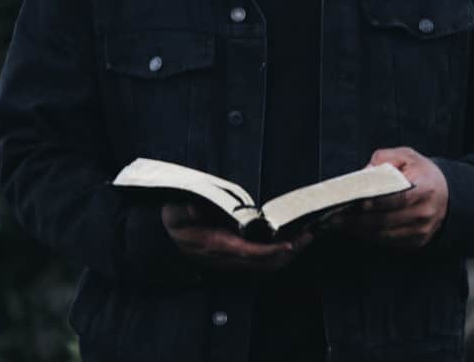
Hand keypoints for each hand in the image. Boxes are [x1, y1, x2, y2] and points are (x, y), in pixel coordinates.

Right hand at [161, 200, 312, 271]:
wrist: (166, 235)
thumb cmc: (174, 220)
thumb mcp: (174, 212)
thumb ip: (185, 211)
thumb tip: (195, 210)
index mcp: (214, 245)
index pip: (247, 252)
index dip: (269, 251)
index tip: (288, 245)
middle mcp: (226, 257)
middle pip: (263, 262)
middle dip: (288, 252)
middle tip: (307, 236)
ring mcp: (232, 259)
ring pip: (265, 263)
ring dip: (287, 253)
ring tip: (304, 238)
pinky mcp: (236, 257)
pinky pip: (262, 260)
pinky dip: (278, 252)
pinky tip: (289, 242)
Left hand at [333, 147, 448, 249]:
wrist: (448, 195)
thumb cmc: (423, 174)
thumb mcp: (407, 156)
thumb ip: (385, 159)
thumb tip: (364, 173)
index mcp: (425, 188)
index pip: (398, 198)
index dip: (376, 202)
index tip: (356, 203)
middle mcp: (424, 212)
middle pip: (386, 220)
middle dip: (358, 220)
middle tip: (335, 216)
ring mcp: (421, 230)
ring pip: (384, 234)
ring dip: (359, 230)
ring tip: (338, 223)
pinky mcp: (416, 241)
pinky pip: (388, 241)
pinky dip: (369, 236)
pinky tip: (354, 229)